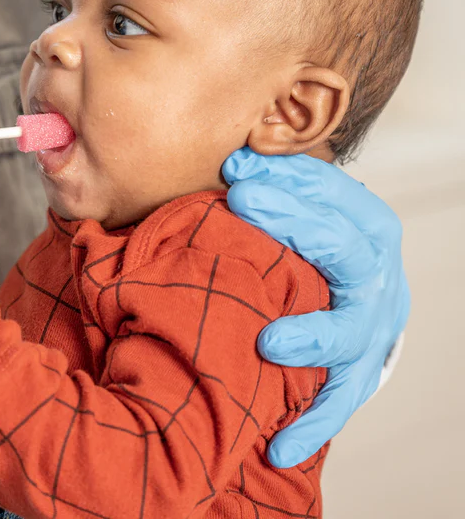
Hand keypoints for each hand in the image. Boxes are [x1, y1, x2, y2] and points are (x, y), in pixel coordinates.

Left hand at [222, 148, 408, 467]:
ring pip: (351, 334)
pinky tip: (276, 449)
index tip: (234, 167)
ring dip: (314, 338)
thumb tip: (234, 162)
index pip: (334, 193)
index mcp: (365, 226)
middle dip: (293, 223)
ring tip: (273, 344)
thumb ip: (278, 186)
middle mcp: (377, 276)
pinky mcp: (358, 374)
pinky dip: (310, 425)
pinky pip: (338, 403)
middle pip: (343, 249)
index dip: (288, 177)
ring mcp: (372, 329)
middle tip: (241, 201)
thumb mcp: (308, 209)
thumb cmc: (318, 247)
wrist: (359, 300)